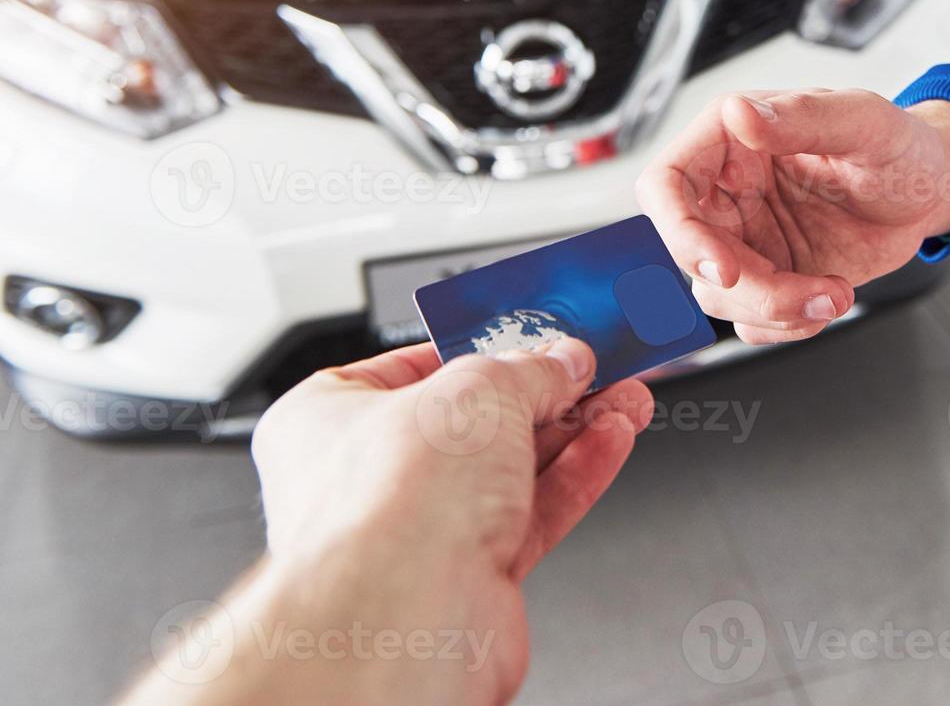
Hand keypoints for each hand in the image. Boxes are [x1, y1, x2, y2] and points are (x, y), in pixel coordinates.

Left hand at [127, 340, 651, 705]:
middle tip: (595, 363)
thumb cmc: (389, 505)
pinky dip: (575, 475)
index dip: (481, 344)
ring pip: (509, 466)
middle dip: (545, 390)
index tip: (533, 330)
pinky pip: (530, 512)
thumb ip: (529, 369)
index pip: (413, 361)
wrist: (405, 619)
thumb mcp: (476, 390)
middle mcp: (365, 475)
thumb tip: (561, 360)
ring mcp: (418, 529)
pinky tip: (611, 440)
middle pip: (473, 417)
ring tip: (624, 396)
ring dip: (574, 429)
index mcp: (326, 416)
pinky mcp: (467, 574)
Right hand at [637, 90, 949, 343]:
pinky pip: (749, 319)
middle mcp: (726, 191)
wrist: (929, 193)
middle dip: (746, 287)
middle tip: (803, 292)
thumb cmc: (898, 144)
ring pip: (718, 296)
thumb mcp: (863, 122)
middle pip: (690, 253)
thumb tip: (738, 112)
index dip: (677, 232)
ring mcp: (744, 239)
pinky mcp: (766, 276)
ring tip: (836, 292)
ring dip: (776, 309)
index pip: (665, 184)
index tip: (723, 268)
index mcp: (730, 140)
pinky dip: (787, 324)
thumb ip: (800, 117)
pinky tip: (827, 299)